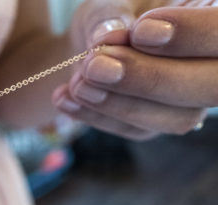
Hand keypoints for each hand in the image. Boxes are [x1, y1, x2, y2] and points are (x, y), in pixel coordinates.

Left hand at [52, 1, 216, 139]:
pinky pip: (136, 130)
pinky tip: (64, 97)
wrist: (91, 43)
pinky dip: (96, 116)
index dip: (193, 34)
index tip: (141, 31)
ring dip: (119, 103)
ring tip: (76, 81)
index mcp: (210, 18)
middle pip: (210, 86)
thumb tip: (107, 37)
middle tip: (95, 65)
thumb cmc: (111, 14)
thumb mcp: (109, 2)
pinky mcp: (157, 124)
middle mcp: (212, 65)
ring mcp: (189, 100)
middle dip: (150, 78)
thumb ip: (112, 16)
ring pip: (176, 118)